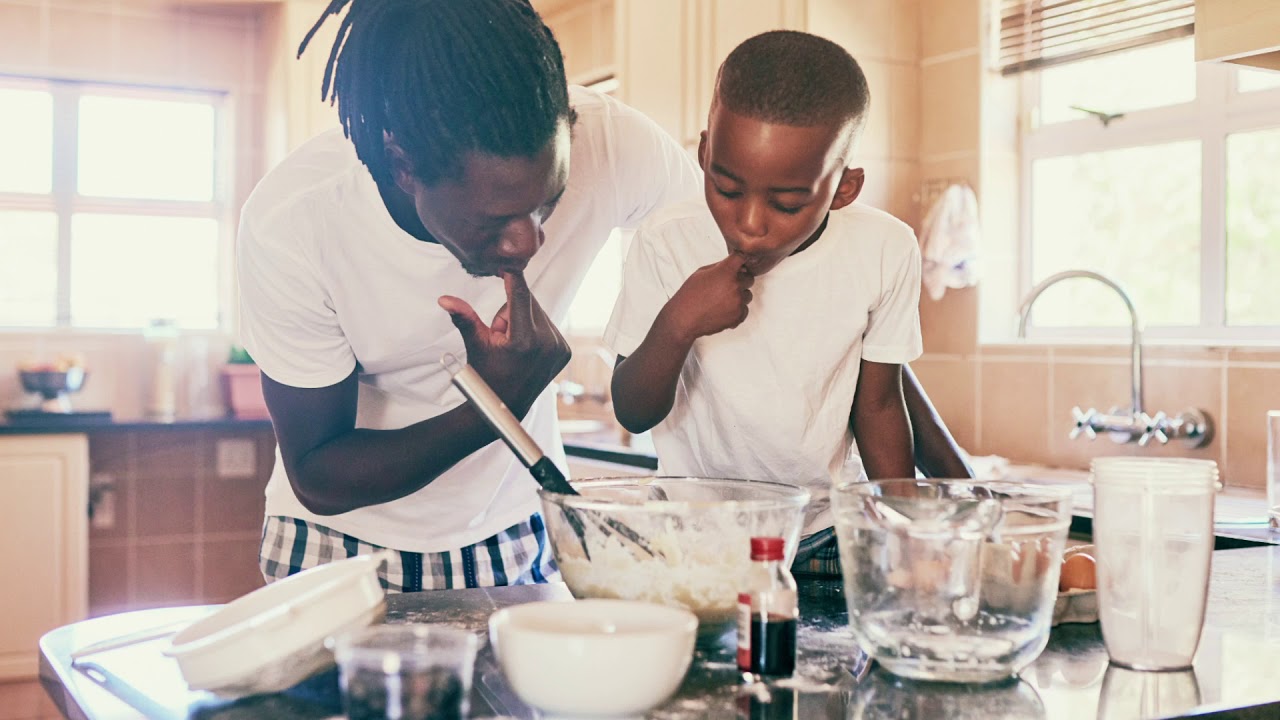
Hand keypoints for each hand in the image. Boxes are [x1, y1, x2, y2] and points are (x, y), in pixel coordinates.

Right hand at [439, 272, 570, 416]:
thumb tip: (444, 299)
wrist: (506, 405)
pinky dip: (534, 328)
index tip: (503, 265)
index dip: (510, 276)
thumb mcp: (475, 345)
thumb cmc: (486, 376)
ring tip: (511, 344)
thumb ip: (464, 318)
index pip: (519, 293)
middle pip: (528, 300)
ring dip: (522, 318)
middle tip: (499, 334)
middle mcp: (546, 342)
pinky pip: (547, 323)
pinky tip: (525, 347)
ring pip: (537, 310)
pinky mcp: (565, 350)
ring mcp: (559, 347)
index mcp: (524, 340)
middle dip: (509, 309)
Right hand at [660, 253, 753, 342]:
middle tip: (726, 286)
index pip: (742, 257)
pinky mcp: (738, 316)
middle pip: (749, 278)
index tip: (738, 263)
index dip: (741, 259)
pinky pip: (744, 310)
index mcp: (726, 271)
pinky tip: (722, 310)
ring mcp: (738, 301)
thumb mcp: (701, 273)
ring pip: (747, 295)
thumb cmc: (689, 295)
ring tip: (722, 300)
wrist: (684, 318)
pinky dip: (736, 311)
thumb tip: (732, 264)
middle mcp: (735, 285)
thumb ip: (719, 266)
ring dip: (739, 296)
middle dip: (740, 280)